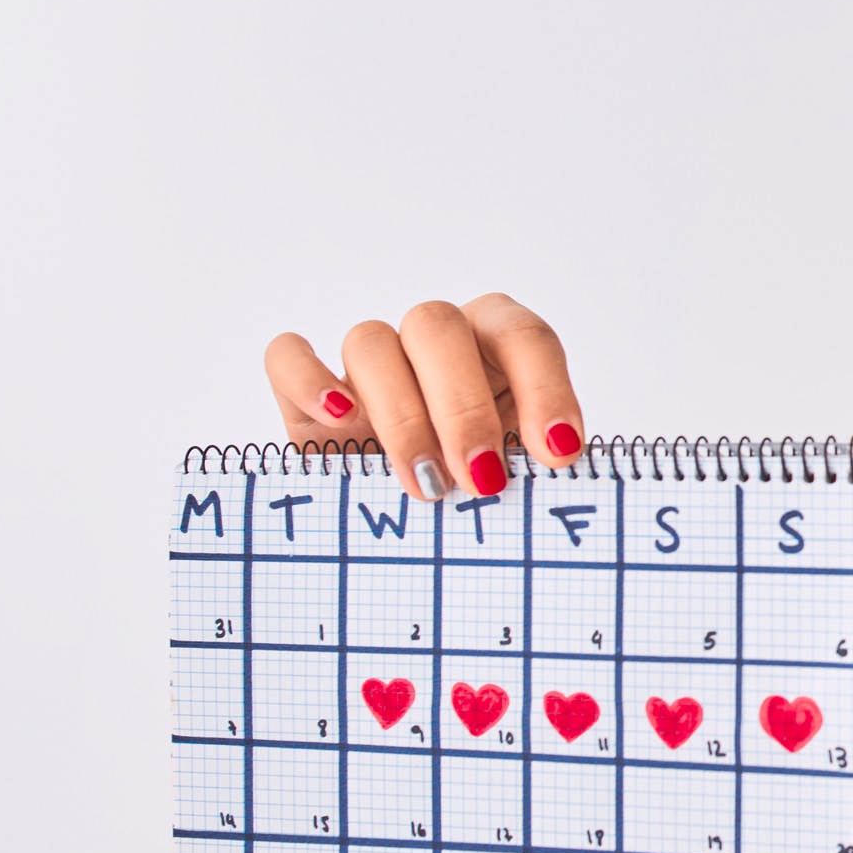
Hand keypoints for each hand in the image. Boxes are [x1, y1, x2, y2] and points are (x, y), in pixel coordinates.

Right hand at [263, 294, 585, 503]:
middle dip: (464, 407)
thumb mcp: (523, 477)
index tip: (560, 454)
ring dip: (401, 414)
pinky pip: (288, 356)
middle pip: (438, 327)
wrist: (415, 526)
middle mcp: (434, 340)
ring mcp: (369, 361)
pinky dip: (307, 380)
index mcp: (497, 344)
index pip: (524, 336)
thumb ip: (540, 466)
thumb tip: (565, 472)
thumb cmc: (479, 493)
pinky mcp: (304, 390)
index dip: (546, 389)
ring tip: (425, 485)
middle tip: (483, 481)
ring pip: (369, 341)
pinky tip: (341, 419)